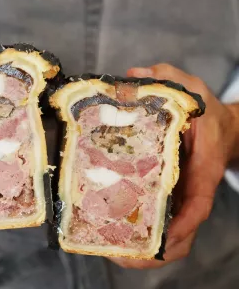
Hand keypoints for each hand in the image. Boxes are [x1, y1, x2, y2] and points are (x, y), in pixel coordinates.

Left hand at [110, 63, 237, 268]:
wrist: (220, 127)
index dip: (180, 226)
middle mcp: (193, 189)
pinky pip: (161, 222)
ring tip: (110, 252)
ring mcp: (182, 196)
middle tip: (119, 254)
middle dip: (153, 251)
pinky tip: (115, 235)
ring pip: (170, 235)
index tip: (159, 242)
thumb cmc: (206, 112)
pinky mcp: (172, 196)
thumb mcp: (191, 88)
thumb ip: (167, 78)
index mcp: (203, 168)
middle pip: (181, 233)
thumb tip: (135, 74)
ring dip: (144, 250)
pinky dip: (143, 235)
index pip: (197, 204)